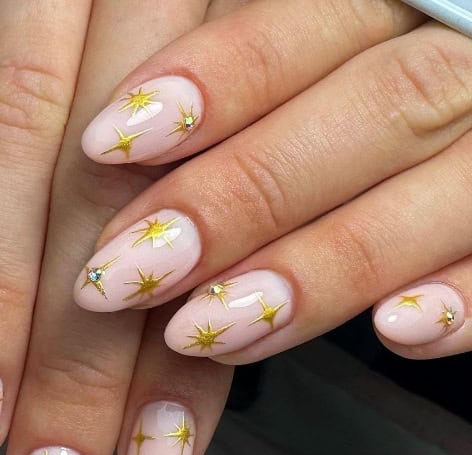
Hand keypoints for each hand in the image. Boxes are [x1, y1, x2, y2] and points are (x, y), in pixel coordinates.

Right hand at [0, 0, 235, 454]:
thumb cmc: (230, 43)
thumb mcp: (257, 119)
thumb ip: (229, 231)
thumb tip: (189, 369)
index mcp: (261, 54)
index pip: (212, 249)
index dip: (176, 370)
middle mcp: (157, 2)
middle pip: (105, 212)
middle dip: (69, 368)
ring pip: (14, 142)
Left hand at [74, 0, 471, 363]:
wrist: (455, 103)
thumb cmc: (354, 89)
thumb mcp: (311, 63)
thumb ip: (253, 87)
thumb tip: (125, 140)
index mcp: (394, 8)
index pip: (300, 32)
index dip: (210, 86)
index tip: (106, 146)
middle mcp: (458, 69)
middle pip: (366, 117)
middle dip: (237, 205)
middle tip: (130, 275)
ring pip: (435, 200)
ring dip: (319, 276)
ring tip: (211, 332)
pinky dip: (465, 302)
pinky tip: (399, 333)